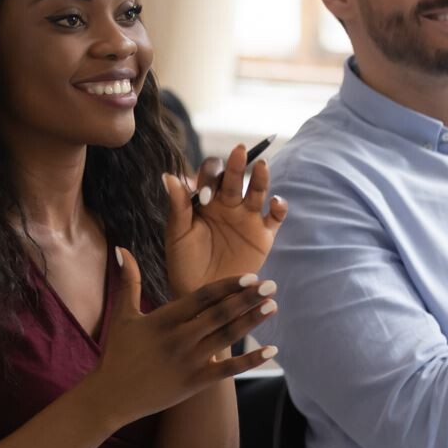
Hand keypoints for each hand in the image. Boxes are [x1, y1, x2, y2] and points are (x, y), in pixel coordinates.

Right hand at [83, 247, 278, 430]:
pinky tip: (272, 349)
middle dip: (247, 299)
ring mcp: (188, 361)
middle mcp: (179, 338)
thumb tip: (123, 248)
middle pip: (219, 314)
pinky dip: (251, 360)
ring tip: (272, 306)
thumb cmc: (117, 353)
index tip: (250, 276)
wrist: (111, 396)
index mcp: (164, 319)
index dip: (227, 286)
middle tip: (271, 285)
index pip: (202, 297)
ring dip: (251, 321)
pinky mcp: (194, 383)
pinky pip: (228, 369)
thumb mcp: (123, 314)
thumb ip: (129, 280)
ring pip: (226, 337)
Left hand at [162, 144, 287, 296]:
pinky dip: (279, 207)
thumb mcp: (177, 235)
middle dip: (237, 165)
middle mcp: (227, 205)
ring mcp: (246, 218)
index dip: (208, 179)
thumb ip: (177, 207)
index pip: (209, 177)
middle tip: (240, 150)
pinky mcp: (263, 236)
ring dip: (261, 178)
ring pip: (257, 191)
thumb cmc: (184, 264)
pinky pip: (275, 217)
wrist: (203, 296)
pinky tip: (275, 202)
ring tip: (261, 166)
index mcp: (204, 201)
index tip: (203, 195)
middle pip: (234, 178)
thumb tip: (169, 175)